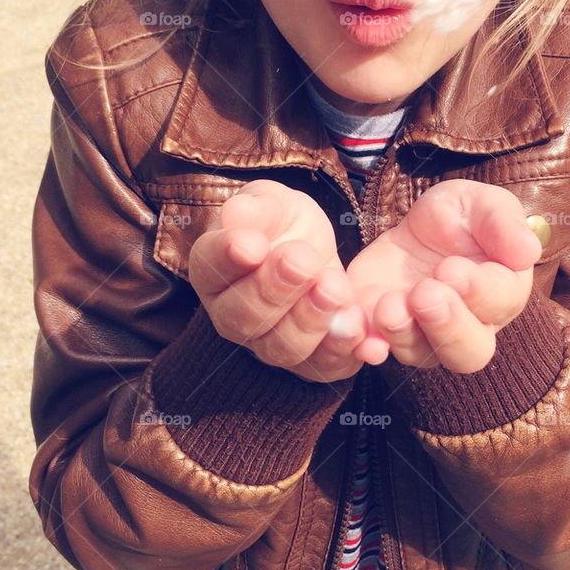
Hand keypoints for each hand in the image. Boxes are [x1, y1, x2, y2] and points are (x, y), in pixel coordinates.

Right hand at [188, 180, 378, 382]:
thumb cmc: (282, 224)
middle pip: (243, 317)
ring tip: (334, 288)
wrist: (313, 251)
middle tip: (302, 260)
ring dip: (310, 319)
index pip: (211, 268)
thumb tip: (236, 215)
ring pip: (282, 348)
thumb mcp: (272, 203)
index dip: (228, 257)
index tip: (251, 244)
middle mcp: (234, 316)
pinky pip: (326, 366)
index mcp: (214, 271)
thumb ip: (256, 209)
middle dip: (275, 289)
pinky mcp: (313, 362)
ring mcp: (271, 344)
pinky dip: (344, 347)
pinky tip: (358, 322)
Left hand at [345, 179, 542, 373]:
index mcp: (501, 292)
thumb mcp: (481, 204)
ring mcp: (423, 335)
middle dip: (446, 326)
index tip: (451, 268)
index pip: (498, 304)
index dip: (477, 291)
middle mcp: (468, 326)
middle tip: (425, 293)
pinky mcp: (381, 332)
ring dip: (403, 333)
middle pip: (468, 352)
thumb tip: (528, 249)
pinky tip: (358, 334)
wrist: (415, 230)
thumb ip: (502, 223)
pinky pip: (376, 350)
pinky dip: (365, 346)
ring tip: (388, 305)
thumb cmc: (461, 219)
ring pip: (421, 355)